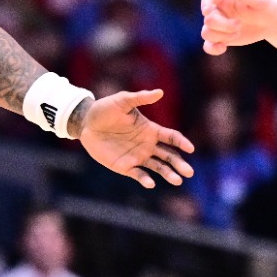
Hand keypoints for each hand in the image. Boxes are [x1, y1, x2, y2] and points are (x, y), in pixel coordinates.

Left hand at [75, 89, 194, 188]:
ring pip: (158, 167)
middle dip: (179, 164)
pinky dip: (145, 180)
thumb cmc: (105, 109)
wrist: (86, 123)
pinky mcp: (125, 166)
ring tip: (177, 181)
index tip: (190, 148)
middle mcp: (147, 145)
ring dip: (168, 174)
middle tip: (189, 172)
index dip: (181, 143)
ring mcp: (137, 156)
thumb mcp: (123, 101)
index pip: (171, 137)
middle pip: (169, 156)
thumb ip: (140, 98)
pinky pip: (138, 175)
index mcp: (151, 130)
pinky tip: (150, 183)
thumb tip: (160, 92)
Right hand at [200, 0, 276, 54]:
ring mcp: (218, 26)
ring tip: (237, 33)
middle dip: (223, 25)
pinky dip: (213, 49)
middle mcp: (218, 11)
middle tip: (239, 25)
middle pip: (208, 20)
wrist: (268, 22)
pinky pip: (208, 46)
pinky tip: (223, 48)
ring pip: (206, 33)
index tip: (209, 10)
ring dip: (221, 36)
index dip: (205, 3)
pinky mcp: (220, 38)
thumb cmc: (263, 7)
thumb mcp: (260, 0)